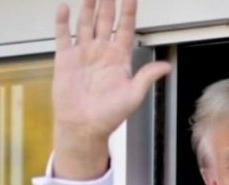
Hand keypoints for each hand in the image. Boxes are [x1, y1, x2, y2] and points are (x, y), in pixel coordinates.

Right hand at [52, 0, 170, 178]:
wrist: (83, 127)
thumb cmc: (109, 116)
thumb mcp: (133, 96)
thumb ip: (147, 77)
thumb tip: (166, 67)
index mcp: (118, 58)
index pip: (125, 28)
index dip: (129, 11)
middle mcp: (101, 53)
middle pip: (105, 20)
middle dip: (108, 3)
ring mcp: (83, 54)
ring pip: (86, 24)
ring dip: (88, 8)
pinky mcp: (65, 60)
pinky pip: (63, 36)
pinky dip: (63, 22)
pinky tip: (64, 9)